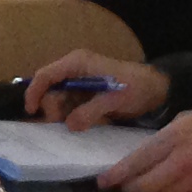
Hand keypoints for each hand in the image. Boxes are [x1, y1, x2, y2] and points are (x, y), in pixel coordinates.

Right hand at [24, 50, 169, 127]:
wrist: (160, 89)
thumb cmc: (137, 88)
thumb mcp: (115, 100)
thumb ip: (90, 112)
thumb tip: (69, 126)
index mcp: (78, 63)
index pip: (45, 75)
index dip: (34, 93)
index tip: (32, 112)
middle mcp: (75, 69)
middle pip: (50, 90)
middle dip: (52, 109)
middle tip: (61, 127)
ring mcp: (81, 81)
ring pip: (59, 99)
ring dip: (62, 115)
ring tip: (73, 128)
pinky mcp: (87, 93)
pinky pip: (71, 105)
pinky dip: (71, 116)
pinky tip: (79, 126)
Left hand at [96, 107, 191, 191]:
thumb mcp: (185, 120)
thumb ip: (163, 138)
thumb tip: (145, 156)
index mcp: (173, 140)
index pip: (136, 163)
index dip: (116, 175)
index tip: (102, 182)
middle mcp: (180, 164)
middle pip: (143, 186)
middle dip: (128, 188)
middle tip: (122, 185)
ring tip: (140, 188)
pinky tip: (164, 191)